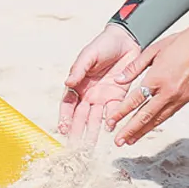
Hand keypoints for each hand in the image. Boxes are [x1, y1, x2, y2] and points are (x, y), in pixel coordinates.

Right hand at [59, 23, 140, 146]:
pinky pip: (113, 111)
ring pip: (96, 119)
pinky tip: (109, 129)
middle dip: (77, 131)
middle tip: (74, 147)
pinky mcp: (118, 97)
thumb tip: (68, 82)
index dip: (65, 117)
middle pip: (80, 117)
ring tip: (89, 146)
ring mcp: (103, 97)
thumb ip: (79, 69)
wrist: (126, 40)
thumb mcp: (89, 55)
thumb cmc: (102, 45)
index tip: (63, 129)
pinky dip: (111, 120)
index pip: (68, 105)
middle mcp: (88, 94)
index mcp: (77, 85)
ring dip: (92, 132)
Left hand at [103, 22, 188, 146]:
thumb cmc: (180, 43)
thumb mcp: (153, 50)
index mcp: (157, 78)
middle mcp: (168, 92)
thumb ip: (134, 67)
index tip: (110, 122)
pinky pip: (168, 114)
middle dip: (130, 130)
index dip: (121, 113)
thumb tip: (118, 80)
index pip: (135, 100)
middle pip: (145, 116)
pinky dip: (157, 122)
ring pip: (157, 119)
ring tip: (131, 140)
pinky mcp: (187, 99)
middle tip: (119, 141)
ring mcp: (179, 97)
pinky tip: (149, 127)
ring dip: (143, 131)